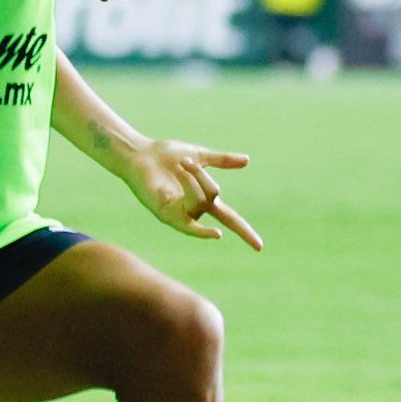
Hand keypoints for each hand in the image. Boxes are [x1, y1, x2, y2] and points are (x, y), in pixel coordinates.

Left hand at [115, 138, 260, 249]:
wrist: (140, 153)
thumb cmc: (165, 155)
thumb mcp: (199, 155)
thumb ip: (222, 160)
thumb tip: (247, 160)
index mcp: (204, 198)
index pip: (230, 218)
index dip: (245, 232)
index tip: (260, 248)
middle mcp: (193, 210)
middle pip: (213, 197)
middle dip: (203, 176)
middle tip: (186, 161)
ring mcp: (179, 214)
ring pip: (200, 202)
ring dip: (192, 180)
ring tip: (179, 166)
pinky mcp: (165, 215)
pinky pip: (188, 225)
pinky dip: (203, 232)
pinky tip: (217, 234)